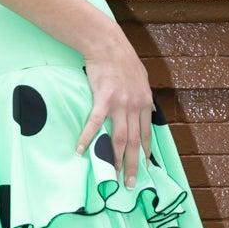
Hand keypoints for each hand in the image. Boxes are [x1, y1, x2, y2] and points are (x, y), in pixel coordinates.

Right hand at [76, 34, 154, 189]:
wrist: (107, 44)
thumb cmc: (122, 59)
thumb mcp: (140, 78)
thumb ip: (143, 95)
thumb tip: (147, 109)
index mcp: (144, 102)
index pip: (146, 133)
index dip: (146, 152)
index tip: (146, 168)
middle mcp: (135, 106)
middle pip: (135, 142)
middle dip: (134, 165)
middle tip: (130, 183)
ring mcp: (120, 103)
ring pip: (120, 138)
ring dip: (116, 159)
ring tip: (112, 175)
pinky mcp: (103, 98)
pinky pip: (95, 123)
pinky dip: (87, 138)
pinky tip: (80, 150)